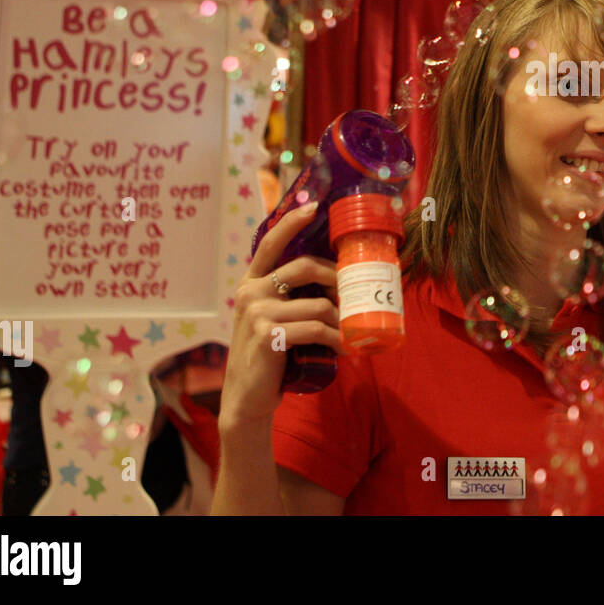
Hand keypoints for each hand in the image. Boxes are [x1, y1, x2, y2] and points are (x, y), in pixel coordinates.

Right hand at [218, 202, 342, 430]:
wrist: (248, 397)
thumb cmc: (270, 355)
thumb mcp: (275, 318)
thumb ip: (293, 298)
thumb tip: (338, 283)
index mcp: (252, 282)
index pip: (271, 243)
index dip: (292, 222)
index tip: (313, 207)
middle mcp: (251, 291)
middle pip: (306, 267)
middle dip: (339, 279)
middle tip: (356, 296)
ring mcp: (257, 312)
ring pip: (318, 303)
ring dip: (343, 319)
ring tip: (353, 332)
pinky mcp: (267, 334)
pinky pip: (315, 328)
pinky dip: (336, 339)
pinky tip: (345, 349)